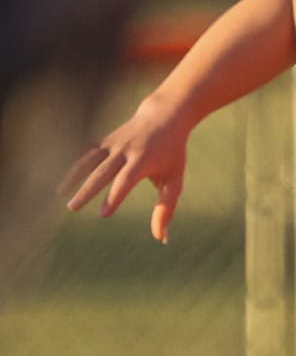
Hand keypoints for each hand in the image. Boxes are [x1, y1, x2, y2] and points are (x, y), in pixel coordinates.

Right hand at [59, 101, 189, 242]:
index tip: (102, 214)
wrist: (164, 117)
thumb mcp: (175, 180)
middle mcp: (125, 151)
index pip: (125, 181)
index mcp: (143, 160)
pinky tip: (65, 179)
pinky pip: (87, 153)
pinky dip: (75, 164)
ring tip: (60, 193)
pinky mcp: (105, 139)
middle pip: (102, 172)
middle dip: (86, 190)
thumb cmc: (172, 154)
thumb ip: (166, 208)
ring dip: (73, 176)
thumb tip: (161, 238)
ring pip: (88, 160)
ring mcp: (113, 143)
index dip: (114, 197)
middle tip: (72, 208)